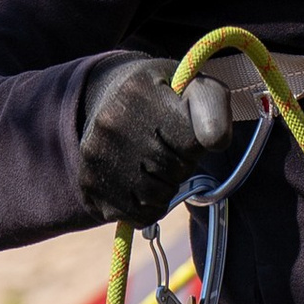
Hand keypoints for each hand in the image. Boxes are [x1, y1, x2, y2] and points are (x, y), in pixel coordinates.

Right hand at [77, 58, 236, 228]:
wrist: (112, 99)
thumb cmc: (164, 96)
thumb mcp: (195, 87)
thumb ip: (213, 107)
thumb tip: (215, 142)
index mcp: (138, 92)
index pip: (192, 142)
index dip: (197, 141)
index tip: (184, 126)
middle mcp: (110, 122)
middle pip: (176, 171)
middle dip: (182, 163)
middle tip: (168, 144)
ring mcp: (95, 156)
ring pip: (157, 197)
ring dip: (166, 187)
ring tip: (154, 162)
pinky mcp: (89, 186)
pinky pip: (139, 216)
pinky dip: (150, 207)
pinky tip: (141, 182)